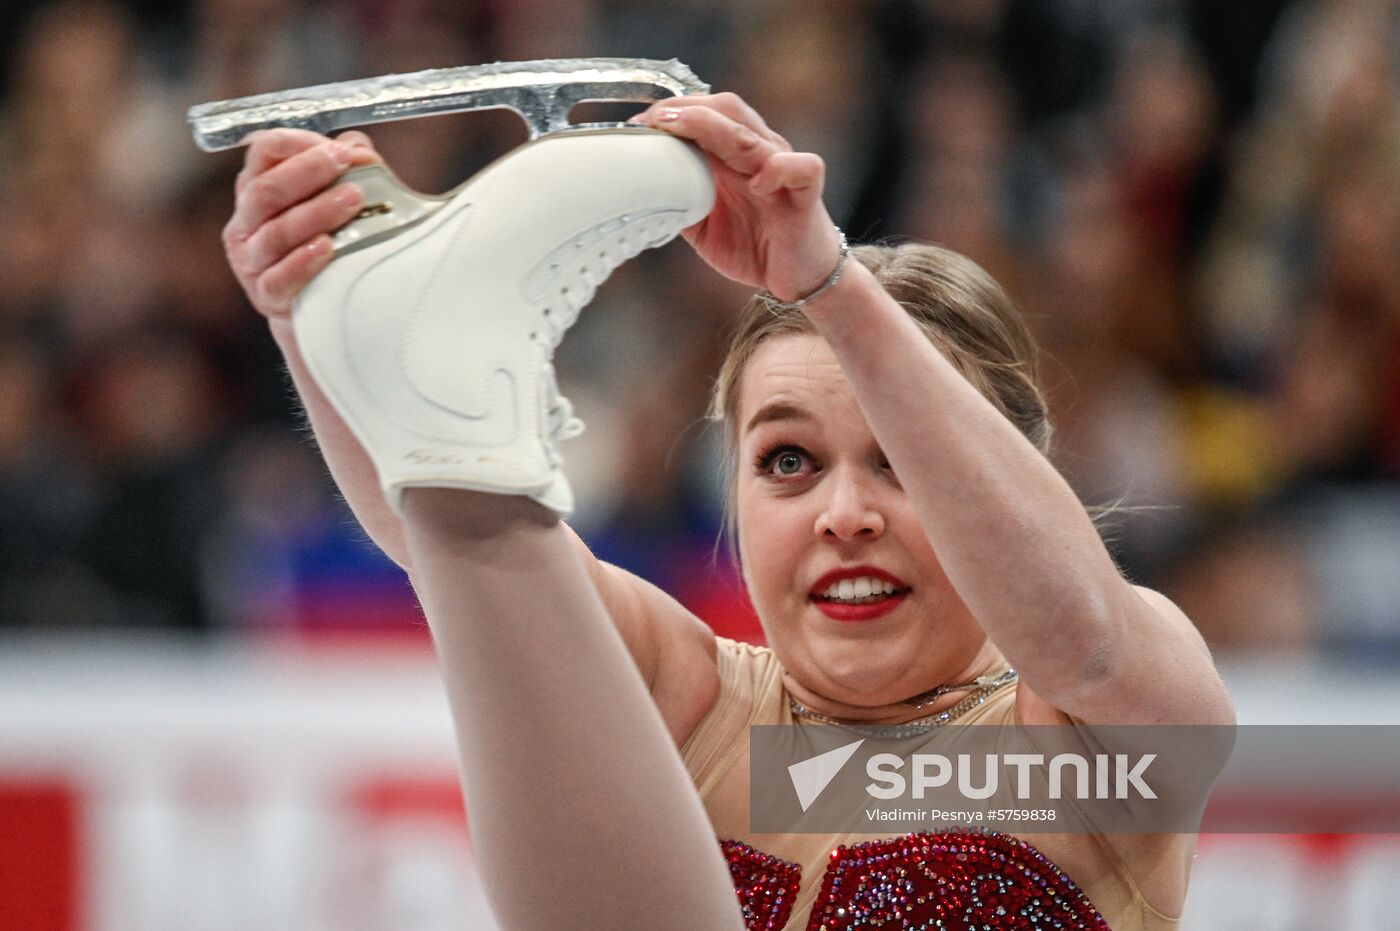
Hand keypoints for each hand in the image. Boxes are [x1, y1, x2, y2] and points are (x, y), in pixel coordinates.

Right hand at [222, 128, 380, 318]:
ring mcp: (251, 260)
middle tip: (346, 164)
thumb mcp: (334, 201)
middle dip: (309, 172)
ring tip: (353, 200)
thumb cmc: (329, 242)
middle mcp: (246, 222)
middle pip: (267, 190)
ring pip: (276, 232)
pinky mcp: (266, 295)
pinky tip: (327, 247)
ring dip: (317, 212)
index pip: (264, 152)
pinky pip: (279, 278)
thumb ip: (346, 170)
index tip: (338, 148)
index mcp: (257, 188)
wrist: (321, 307)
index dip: (299, 144)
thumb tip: (358, 147)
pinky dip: (303, 262)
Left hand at [633, 93, 842, 302]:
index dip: (673, 111)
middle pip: (727, 110)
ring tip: (682, 129)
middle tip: (652, 120)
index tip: (637, 124)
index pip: (706, 112)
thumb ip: (679, 201)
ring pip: (753, 134)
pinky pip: (801, 168)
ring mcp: (785, 170)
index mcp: (736, 155)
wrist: (801, 278)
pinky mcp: (807, 193)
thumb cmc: (757, 246)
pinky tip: (758, 182)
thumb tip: (640, 190)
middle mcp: (760, 153)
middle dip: (687, 110)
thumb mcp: (704, 225)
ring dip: (714, 128)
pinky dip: (780, 169)